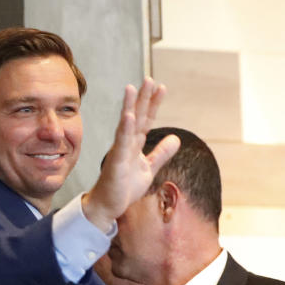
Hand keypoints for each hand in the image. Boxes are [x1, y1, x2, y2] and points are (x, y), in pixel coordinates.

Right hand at [81, 78, 179, 230]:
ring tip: (132, 88)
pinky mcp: (116, 162)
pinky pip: (121, 143)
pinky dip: (125, 129)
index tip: (161, 88)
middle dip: (143, 98)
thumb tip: (176, 138)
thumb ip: (161, 153)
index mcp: (135, 144)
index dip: (154, 104)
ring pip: (126, 125)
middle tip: (149, 79)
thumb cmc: (125, 186)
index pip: (146, 120)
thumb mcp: (149, 168)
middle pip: (137, 117)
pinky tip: (129, 116)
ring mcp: (120, 151)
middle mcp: (126, 143)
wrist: (108, 205)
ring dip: (129, 106)